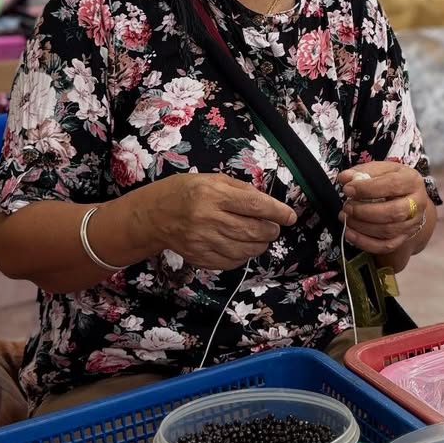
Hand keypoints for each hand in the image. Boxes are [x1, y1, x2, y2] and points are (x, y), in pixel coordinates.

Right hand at [146, 173, 296, 271]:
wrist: (153, 215)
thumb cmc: (184, 192)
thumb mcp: (212, 179)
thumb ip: (241, 190)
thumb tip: (268, 203)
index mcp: (213, 195)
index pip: (255, 205)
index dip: (278, 212)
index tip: (290, 216)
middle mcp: (208, 219)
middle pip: (253, 231)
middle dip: (271, 231)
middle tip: (274, 228)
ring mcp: (203, 241)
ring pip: (245, 250)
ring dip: (260, 245)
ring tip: (259, 237)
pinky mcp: (199, 258)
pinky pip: (231, 263)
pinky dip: (243, 256)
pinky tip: (242, 247)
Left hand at [338, 161, 428, 256]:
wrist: (407, 198)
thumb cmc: (391, 181)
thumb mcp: (380, 170)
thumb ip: (362, 171)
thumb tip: (344, 178)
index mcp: (412, 181)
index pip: (391, 185)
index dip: (367, 189)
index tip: (347, 189)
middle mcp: (417, 203)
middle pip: (392, 212)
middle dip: (364, 211)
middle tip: (347, 207)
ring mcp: (412, 223)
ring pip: (387, 231)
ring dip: (361, 226)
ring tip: (345, 217)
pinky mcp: (404, 238)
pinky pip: (385, 246)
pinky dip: (365, 242)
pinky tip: (350, 234)